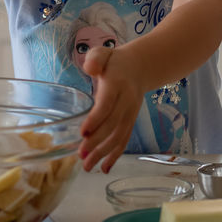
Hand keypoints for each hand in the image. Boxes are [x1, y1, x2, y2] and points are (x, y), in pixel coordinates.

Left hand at [78, 45, 141, 172]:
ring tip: (87, 166)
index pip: (107, 104)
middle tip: (81, 155)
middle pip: (113, 125)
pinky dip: (115, 155)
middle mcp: (126, 102)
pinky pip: (124, 140)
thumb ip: (96, 58)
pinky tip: (104, 168)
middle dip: (97, 141)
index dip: (96, 119)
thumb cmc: (115, 62)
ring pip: (119, 136)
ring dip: (104, 153)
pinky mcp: (130, 122)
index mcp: (117, 84)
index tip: (83, 132)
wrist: (140, 68)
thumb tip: (91, 68)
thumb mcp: (104, 53)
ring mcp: (130, 114)